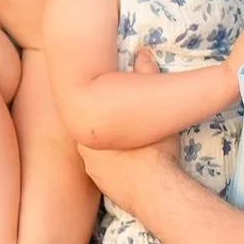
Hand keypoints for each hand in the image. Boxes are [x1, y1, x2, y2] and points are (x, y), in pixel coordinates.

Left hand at [77, 49, 180, 209]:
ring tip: (129, 150)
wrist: (157, 189)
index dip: (100, 111)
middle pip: (92, 137)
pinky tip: (131, 169)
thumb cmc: (153, 148)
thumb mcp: (150, 106)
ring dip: (109, 154)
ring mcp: (95, 174)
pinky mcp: (105, 190)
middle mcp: (86, 153)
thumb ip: (145, 76)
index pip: (88, 115)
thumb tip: (143, 53)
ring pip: (98, 159)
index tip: (111, 109)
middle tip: (121, 128)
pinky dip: (116, 172)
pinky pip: (107, 176)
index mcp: (91, 130)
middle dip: (104, 133)